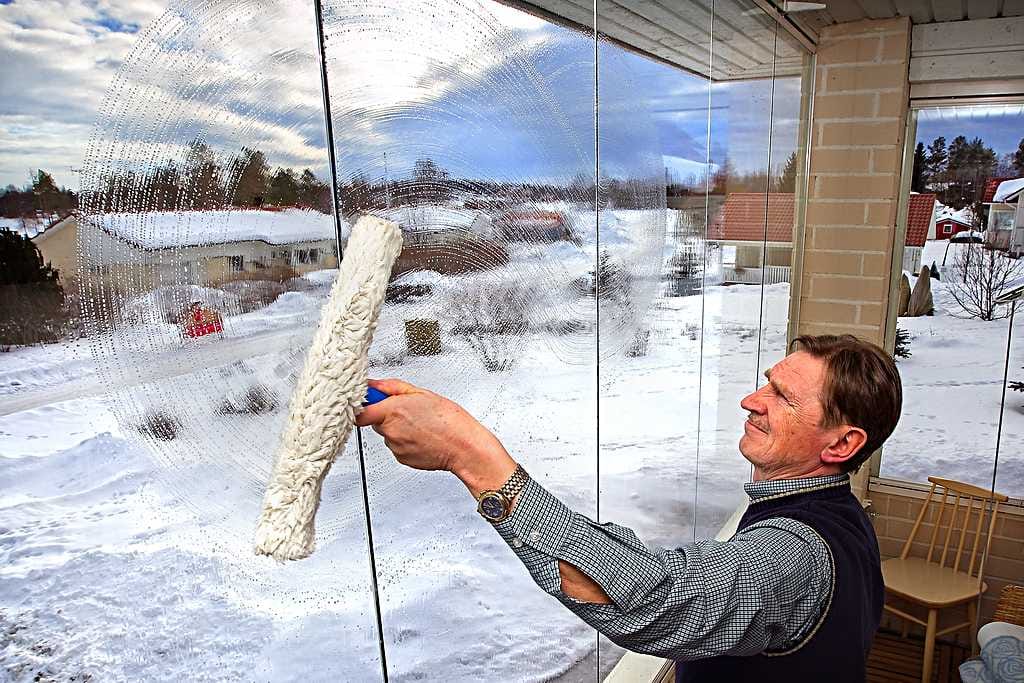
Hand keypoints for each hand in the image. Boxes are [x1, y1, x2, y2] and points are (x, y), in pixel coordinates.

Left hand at [355, 379, 516, 495]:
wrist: (463, 447)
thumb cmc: (448, 420)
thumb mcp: (421, 393)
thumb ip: (392, 387)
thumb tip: (375, 385)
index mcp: (392, 411)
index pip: (360, 412)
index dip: (362, 406)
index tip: (369, 401)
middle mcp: (390, 431)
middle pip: (376, 420)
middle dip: (387, 414)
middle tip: (408, 410)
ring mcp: (395, 446)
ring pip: (388, 433)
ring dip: (398, 428)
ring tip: (420, 424)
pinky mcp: (401, 458)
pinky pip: (397, 446)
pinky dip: (406, 441)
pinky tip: (422, 436)